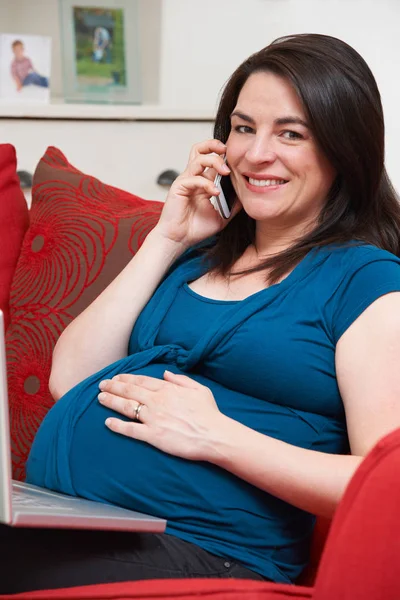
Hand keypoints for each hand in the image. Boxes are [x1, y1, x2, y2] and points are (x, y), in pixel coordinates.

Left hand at [98, 371, 222, 460]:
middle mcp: (157, 401)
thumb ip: (180, 379)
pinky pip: (131, 430)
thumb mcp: (199, 389)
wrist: (214, 435)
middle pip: (130, 391)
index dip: (126, 378)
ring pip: (126, 407)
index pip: (141, 381)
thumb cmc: (209, 413)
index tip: (116, 377)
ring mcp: (153, 418)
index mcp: (167, 389)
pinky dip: (118, 426)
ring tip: (100, 398)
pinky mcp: (153, 435)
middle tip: (101, 385)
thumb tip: (165, 373)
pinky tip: (107, 422)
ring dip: (111, 401)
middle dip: (113, 386)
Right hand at [153, 139, 240, 248]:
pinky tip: (215, 193)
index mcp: (203, 183)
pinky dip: (207, 183)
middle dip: (214, 145)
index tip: (238, 159)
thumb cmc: (195, 229)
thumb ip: (233, 205)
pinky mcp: (179, 187)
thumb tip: (247, 197)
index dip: (224, 156)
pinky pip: (194, 178)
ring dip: (214, 161)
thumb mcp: (222, 216)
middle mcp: (194, 178)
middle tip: (227, 151)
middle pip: (200, 150)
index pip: (212, 160)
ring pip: (198, 158)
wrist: (179, 240)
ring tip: (226, 172)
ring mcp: (186, 181)